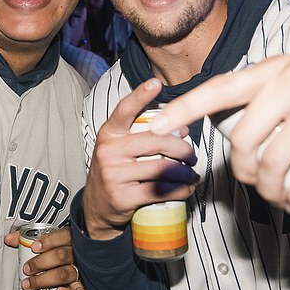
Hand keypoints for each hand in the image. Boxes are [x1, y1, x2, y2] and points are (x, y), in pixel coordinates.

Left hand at [5, 228, 87, 289]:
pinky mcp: (87, 288)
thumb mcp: (50, 243)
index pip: (63, 236)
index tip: (33, 247)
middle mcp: (79, 254)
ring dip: (45, 280)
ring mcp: (85, 271)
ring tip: (29, 284)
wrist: (89, 266)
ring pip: (65, 274)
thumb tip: (8, 239)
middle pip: (61, 256)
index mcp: (72, 239)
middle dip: (41, 263)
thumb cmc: (64, 253)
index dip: (48, 241)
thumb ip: (28, 239)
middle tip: (26, 269)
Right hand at [81, 78, 197, 240]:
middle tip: (192, 156)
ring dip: (185, 173)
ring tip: (191, 175)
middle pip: (156, 141)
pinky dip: (180, 190)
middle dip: (182, 149)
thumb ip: (147, 134)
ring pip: (162, 168)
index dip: (140, 96)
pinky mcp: (123, 197)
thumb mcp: (121, 148)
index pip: (124, 110)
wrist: (97, 206)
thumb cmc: (116, 171)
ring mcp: (114, 174)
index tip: (156, 83)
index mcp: (109, 133)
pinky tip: (186, 188)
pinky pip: (160, 190)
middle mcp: (109, 151)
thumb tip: (183, 125)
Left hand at [148, 54, 289, 210]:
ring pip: (275, 161)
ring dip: (272, 193)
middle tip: (258, 188)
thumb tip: (235, 132)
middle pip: (243, 141)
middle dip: (244, 175)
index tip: (156, 127)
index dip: (183, 110)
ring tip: (282, 201)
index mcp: (275, 68)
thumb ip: (272, 95)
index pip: (218, 89)